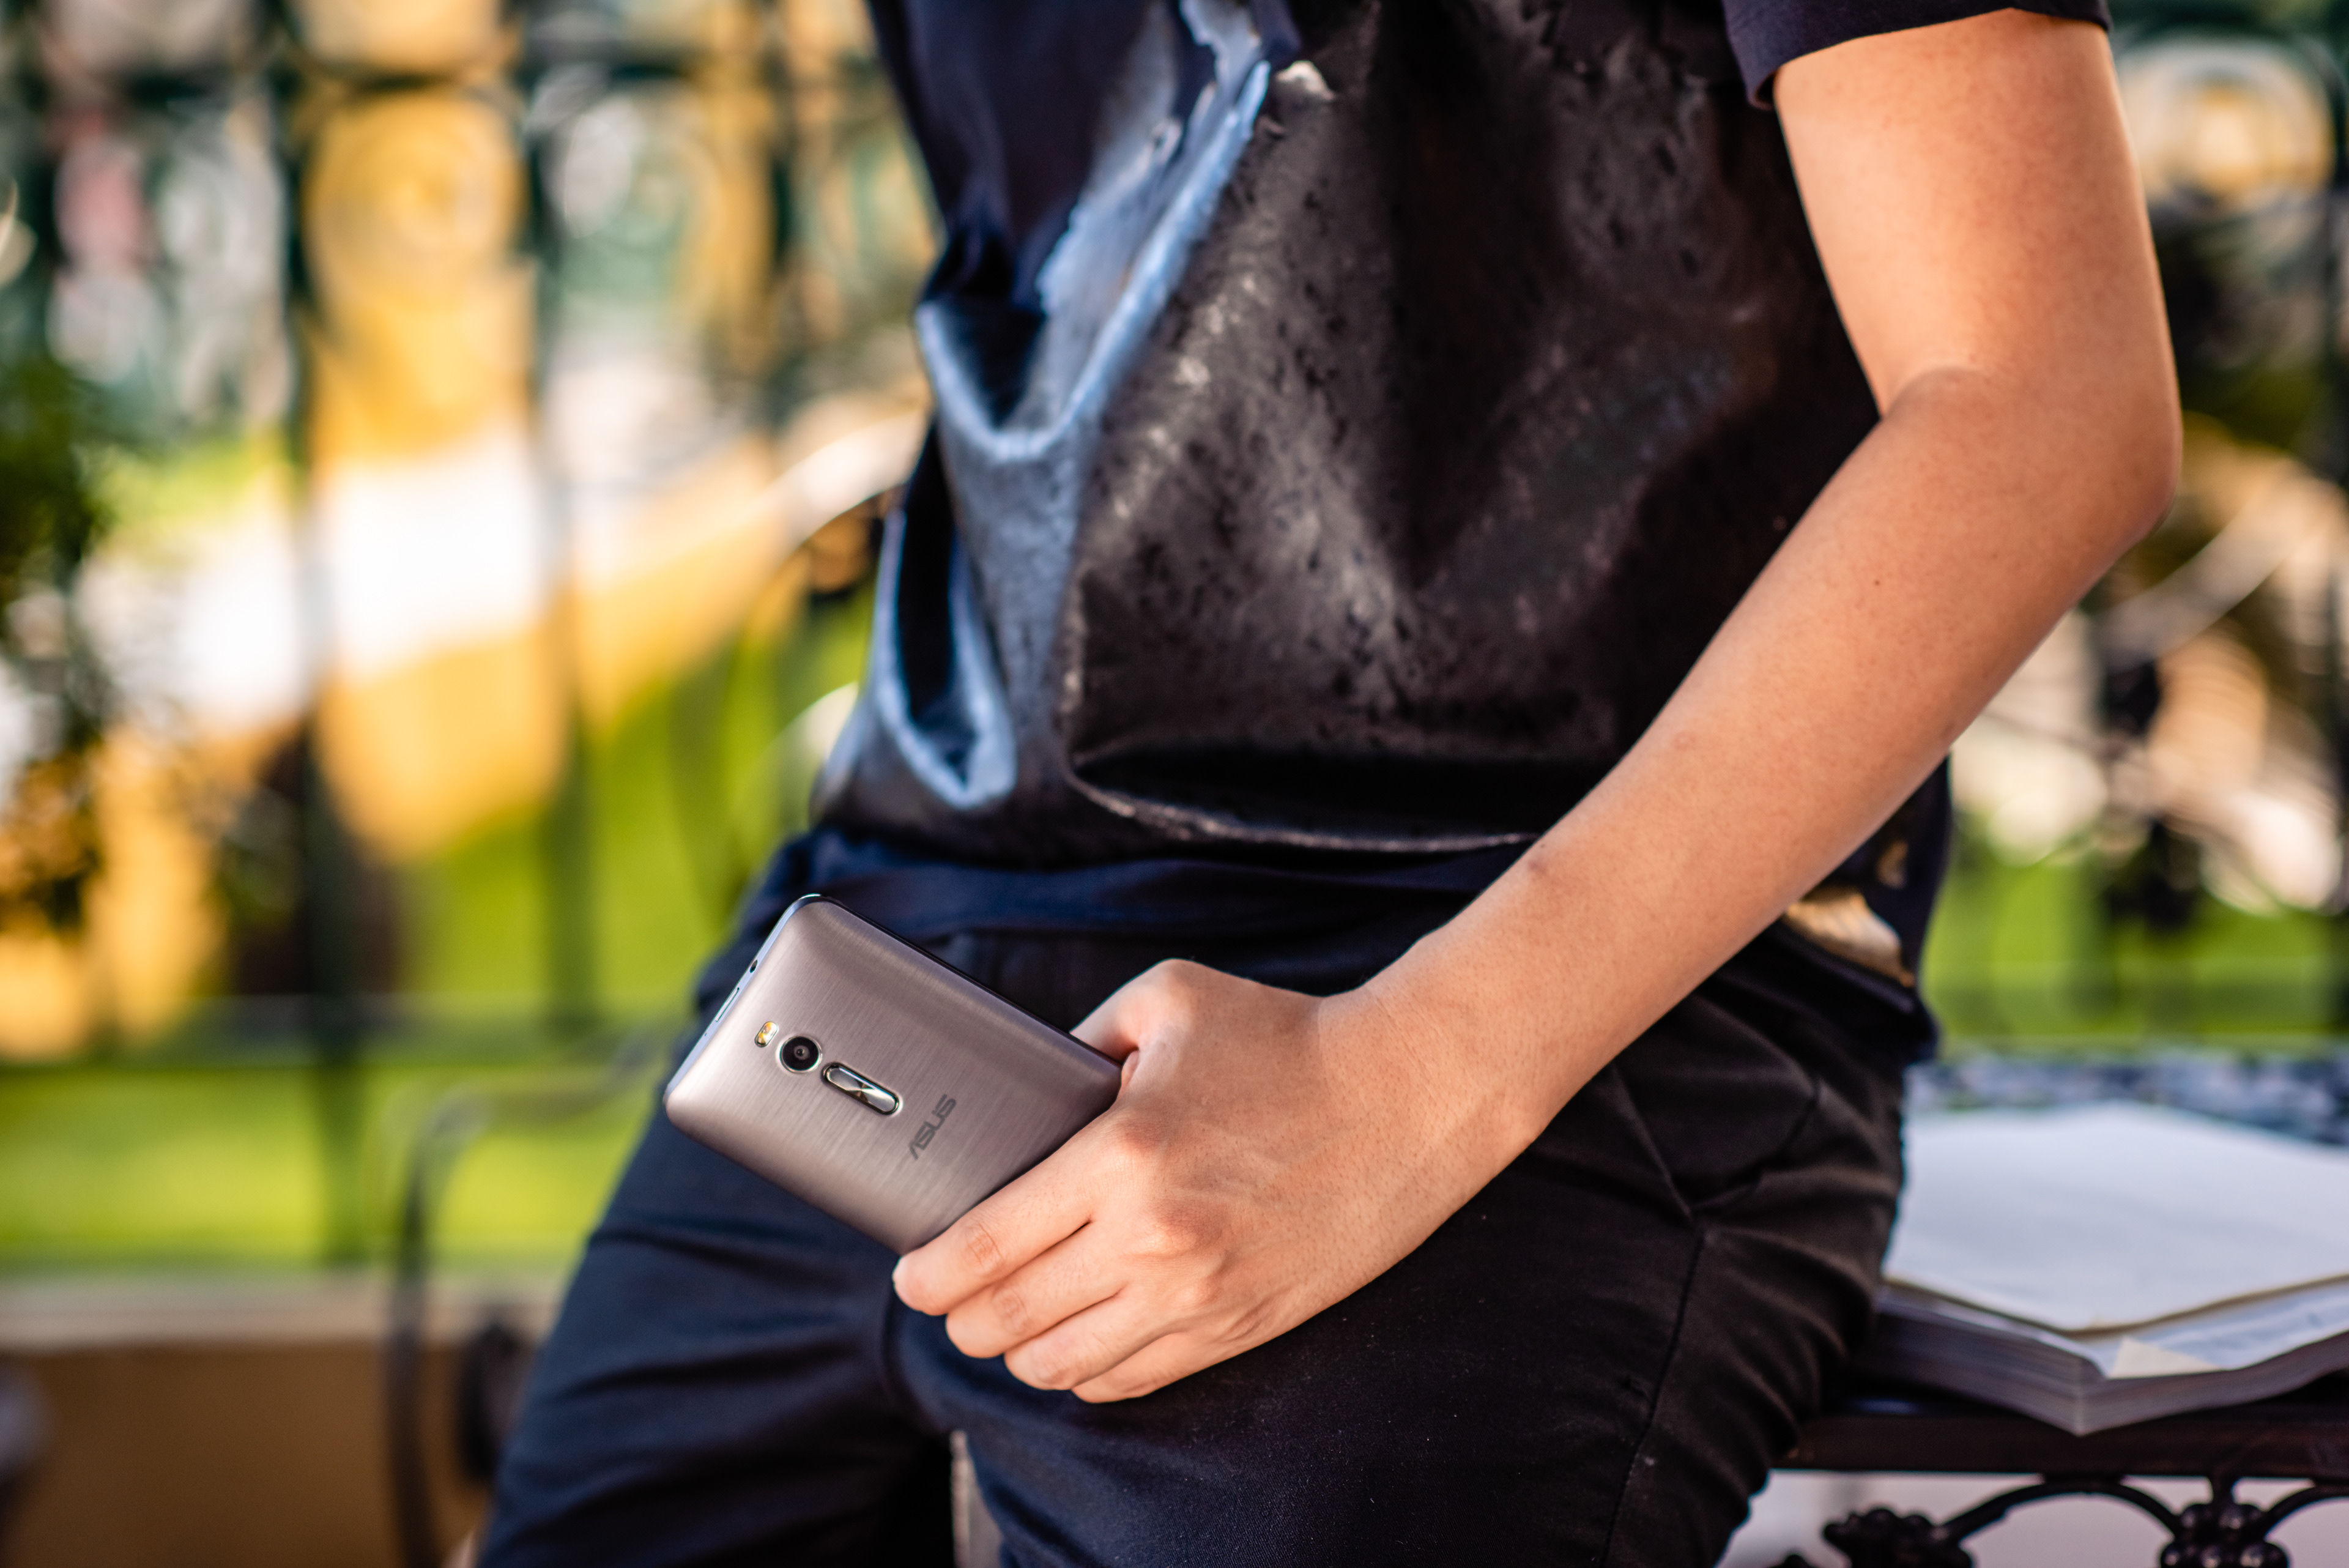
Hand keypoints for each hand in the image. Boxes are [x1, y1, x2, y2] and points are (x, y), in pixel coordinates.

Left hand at [891, 960, 1534, 1401]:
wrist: (1407, 1094)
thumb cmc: (1285, 1037)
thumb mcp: (1166, 1001)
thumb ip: (1078, 1040)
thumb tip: (1019, 1082)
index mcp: (1120, 1155)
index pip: (986, 1247)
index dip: (927, 1273)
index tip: (910, 1273)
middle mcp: (1152, 1240)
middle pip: (1009, 1320)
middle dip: (961, 1315)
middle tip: (950, 1293)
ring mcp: (1199, 1295)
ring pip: (1062, 1366)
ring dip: (1020, 1350)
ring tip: (1011, 1318)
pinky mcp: (1240, 1326)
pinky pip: (1130, 1381)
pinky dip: (1087, 1370)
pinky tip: (1080, 1336)